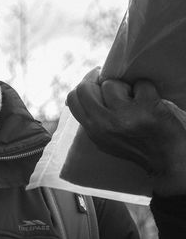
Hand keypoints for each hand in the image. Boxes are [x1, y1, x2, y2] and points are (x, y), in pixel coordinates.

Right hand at [66, 69, 185, 196]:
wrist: (165, 157)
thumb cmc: (135, 146)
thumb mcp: (104, 138)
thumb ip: (92, 119)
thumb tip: (80, 93)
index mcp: (93, 130)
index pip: (73, 99)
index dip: (83, 86)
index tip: (94, 82)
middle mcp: (104, 123)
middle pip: (86, 88)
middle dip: (98, 80)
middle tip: (110, 81)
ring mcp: (125, 114)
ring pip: (113, 84)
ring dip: (125, 87)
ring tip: (134, 100)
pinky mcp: (147, 106)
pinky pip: (141, 83)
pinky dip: (147, 89)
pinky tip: (150, 101)